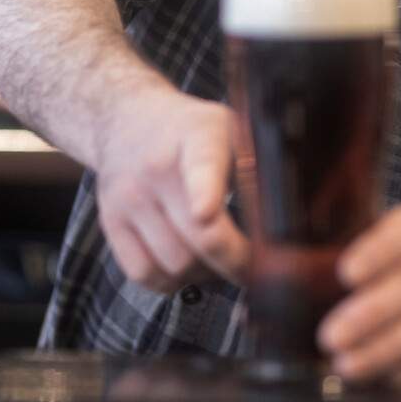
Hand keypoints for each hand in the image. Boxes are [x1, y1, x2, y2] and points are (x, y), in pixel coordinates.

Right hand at [91, 91, 250, 293]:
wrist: (127, 119)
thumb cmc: (193, 133)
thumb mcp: (231, 129)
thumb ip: (258, 165)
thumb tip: (290, 214)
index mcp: (197, 137)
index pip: (200, 167)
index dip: (203, 193)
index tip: (207, 213)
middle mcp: (156, 167)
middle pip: (197, 236)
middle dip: (235, 262)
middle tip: (257, 268)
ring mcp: (128, 197)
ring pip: (175, 264)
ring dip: (204, 273)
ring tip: (218, 254)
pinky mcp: (110, 222)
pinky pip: (144, 275)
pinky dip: (171, 281)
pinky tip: (188, 262)